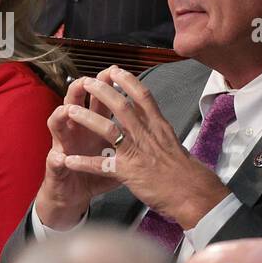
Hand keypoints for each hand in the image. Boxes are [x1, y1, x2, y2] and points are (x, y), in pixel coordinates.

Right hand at [35, 69, 135, 227]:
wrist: (72, 194)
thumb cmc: (94, 173)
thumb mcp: (114, 155)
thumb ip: (127, 142)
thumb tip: (150, 130)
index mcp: (91, 127)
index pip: (98, 101)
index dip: (105, 86)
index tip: (114, 71)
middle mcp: (74, 131)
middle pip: (74, 103)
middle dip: (79, 91)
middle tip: (86, 80)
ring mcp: (61, 146)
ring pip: (56, 125)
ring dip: (60, 117)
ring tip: (66, 111)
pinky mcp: (55, 167)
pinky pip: (55, 162)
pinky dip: (58, 160)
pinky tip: (61, 158)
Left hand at [55, 67, 230, 228]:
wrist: (193, 193)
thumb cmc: (185, 170)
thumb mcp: (173, 141)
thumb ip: (158, 127)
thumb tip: (150, 114)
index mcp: (158, 126)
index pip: (143, 96)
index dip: (127, 81)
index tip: (114, 70)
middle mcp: (147, 134)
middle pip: (122, 106)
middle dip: (102, 91)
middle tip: (87, 81)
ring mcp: (136, 152)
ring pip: (108, 129)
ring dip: (87, 118)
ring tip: (70, 111)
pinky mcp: (128, 172)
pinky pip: (102, 165)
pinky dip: (84, 162)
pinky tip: (68, 159)